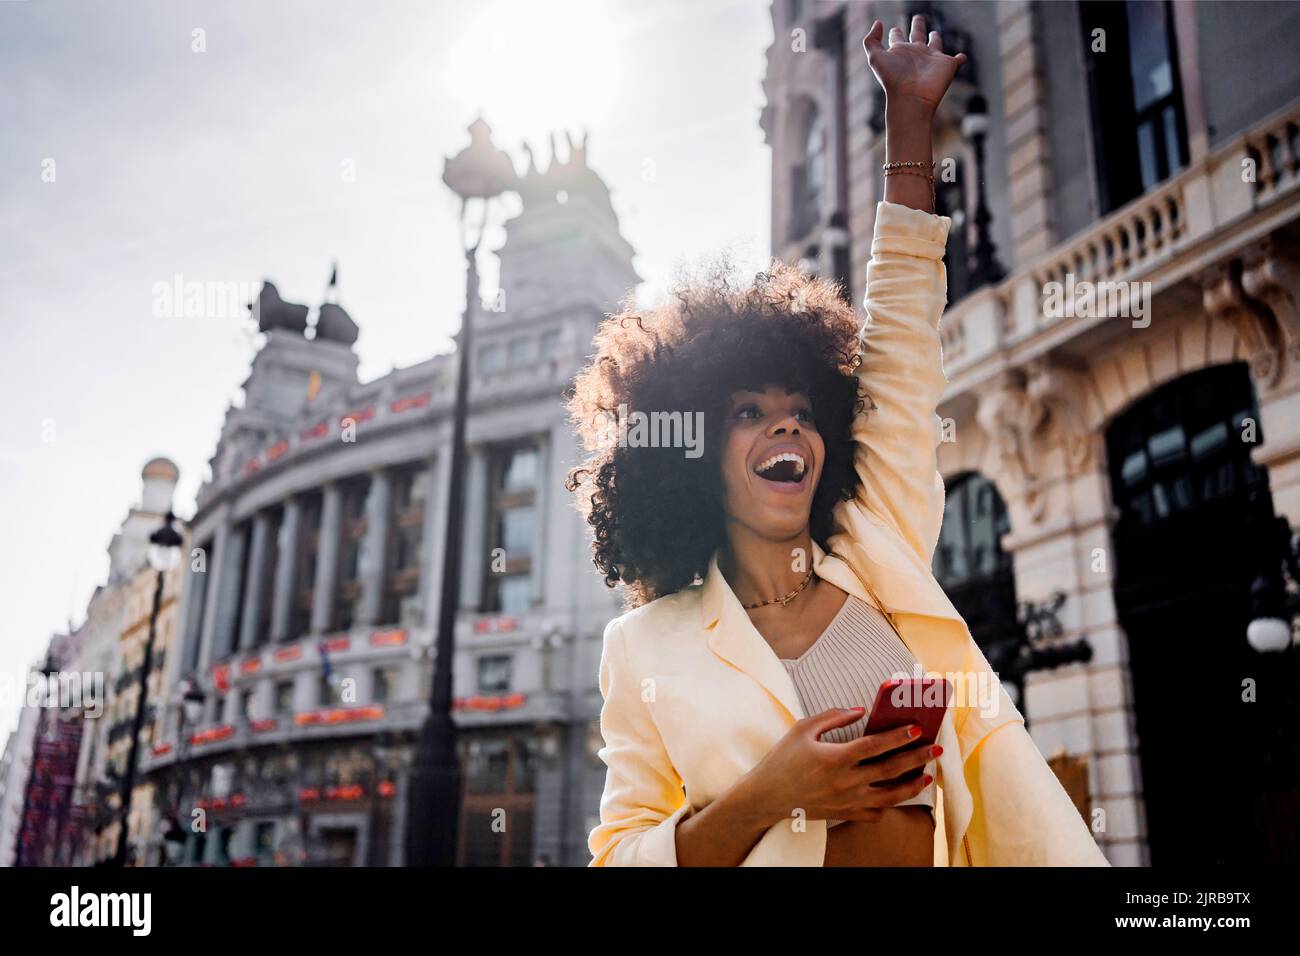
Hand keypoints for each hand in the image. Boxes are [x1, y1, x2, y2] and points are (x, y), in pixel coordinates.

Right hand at [746, 708, 937, 823]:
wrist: (766, 796)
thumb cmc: (783, 759)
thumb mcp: (803, 729)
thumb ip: (833, 716)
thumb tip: (861, 711)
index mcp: (834, 758)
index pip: (875, 745)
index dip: (898, 736)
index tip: (917, 728)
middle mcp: (845, 781)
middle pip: (890, 770)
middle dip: (917, 757)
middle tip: (936, 748)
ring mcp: (846, 801)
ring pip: (889, 796)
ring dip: (912, 786)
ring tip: (927, 775)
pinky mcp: (844, 814)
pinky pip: (874, 813)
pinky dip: (888, 806)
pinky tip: (896, 795)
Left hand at [863, 15, 966, 116]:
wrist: (911, 98)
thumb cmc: (893, 80)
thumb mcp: (875, 57)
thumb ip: (871, 40)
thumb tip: (878, 22)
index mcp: (900, 51)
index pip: (897, 37)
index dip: (896, 32)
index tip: (895, 30)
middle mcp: (916, 53)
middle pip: (917, 35)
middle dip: (917, 26)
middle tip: (918, 17)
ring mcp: (932, 59)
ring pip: (935, 44)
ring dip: (936, 38)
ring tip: (935, 34)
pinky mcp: (947, 65)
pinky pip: (957, 60)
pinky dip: (961, 58)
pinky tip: (962, 57)